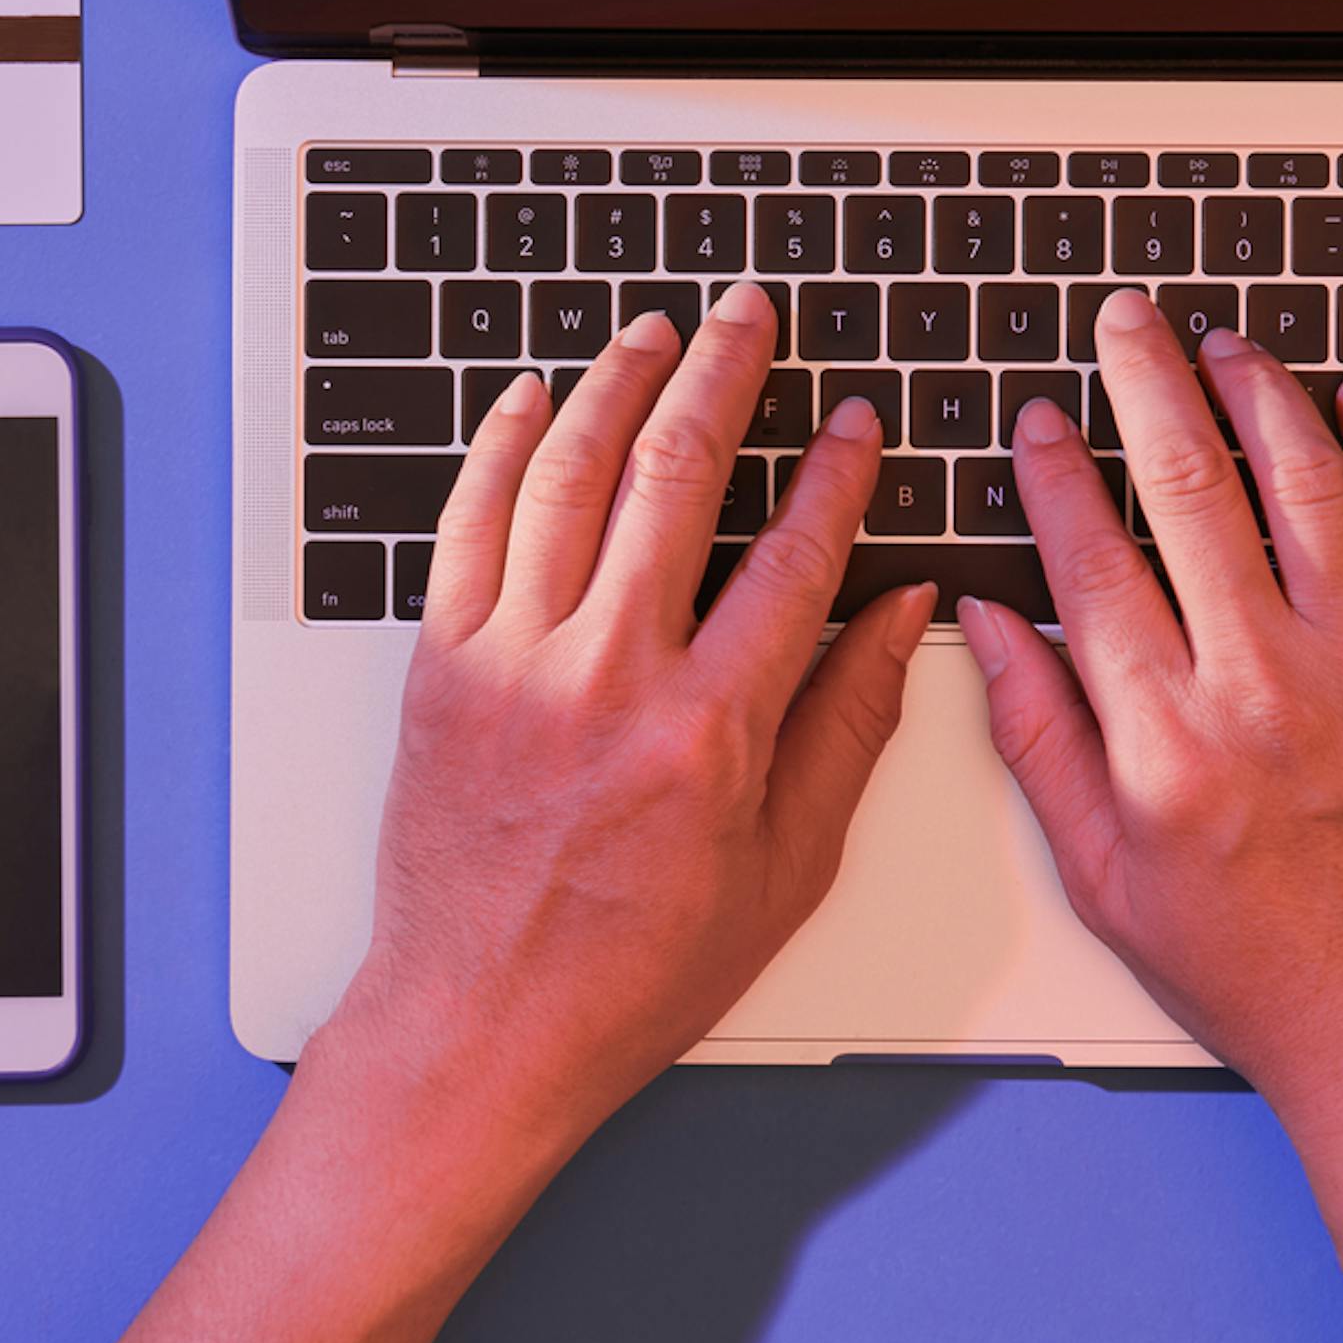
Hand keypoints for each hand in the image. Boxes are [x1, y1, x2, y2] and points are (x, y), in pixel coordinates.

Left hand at [321, 286, 938, 1154]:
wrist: (483, 1023)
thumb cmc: (636, 970)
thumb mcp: (785, 868)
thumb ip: (848, 726)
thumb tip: (899, 613)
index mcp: (711, 731)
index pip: (792, 557)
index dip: (834, 475)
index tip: (855, 421)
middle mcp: (608, 678)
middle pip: (675, 475)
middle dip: (723, 376)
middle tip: (750, 318)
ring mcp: (514, 663)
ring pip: (569, 476)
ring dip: (617, 385)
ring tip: (654, 332)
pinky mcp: (443, 667)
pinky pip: (470, 524)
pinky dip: (502, 448)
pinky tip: (531, 400)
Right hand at [957, 291, 1342, 1144]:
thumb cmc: (1254, 973)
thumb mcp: (1105, 877)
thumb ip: (1039, 741)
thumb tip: (984, 626)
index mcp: (1165, 741)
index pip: (1089, 560)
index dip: (1054, 472)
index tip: (1037, 417)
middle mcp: (1265, 687)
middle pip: (1191, 487)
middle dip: (1145, 381)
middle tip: (1125, 320)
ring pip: (1307, 485)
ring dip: (1261, 394)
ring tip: (1226, 344)